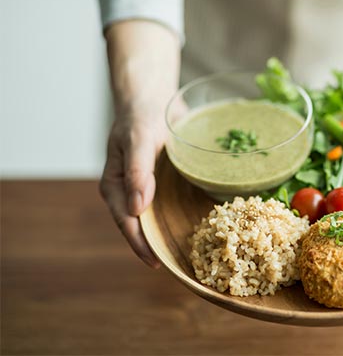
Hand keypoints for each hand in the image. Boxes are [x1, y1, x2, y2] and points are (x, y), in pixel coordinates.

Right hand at [99, 20, 180, 267]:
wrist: (152, 99)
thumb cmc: (139, 118)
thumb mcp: (137, 140)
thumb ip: (137, 172)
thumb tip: (137, 209)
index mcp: (115, 187)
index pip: (127, 223)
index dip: (140, 245)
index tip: (157, 264)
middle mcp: (130, 192)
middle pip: (142, 228)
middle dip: (158, 248)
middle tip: (181, 267)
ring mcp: (147, 189)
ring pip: (158, 219)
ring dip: (171, 236)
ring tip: (193, 255)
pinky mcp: (163, 183)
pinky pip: (171, 204)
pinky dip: (182, 216)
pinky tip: (202, 226)